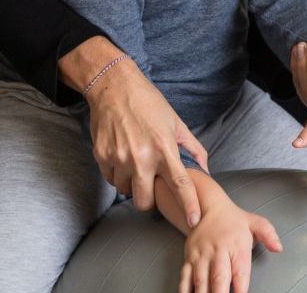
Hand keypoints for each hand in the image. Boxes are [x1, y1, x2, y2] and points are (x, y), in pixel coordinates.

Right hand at [84, 56, 208, 226]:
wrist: (113, 86)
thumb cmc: (148, 103)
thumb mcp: (176, 122)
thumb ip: (192, 148)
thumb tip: (204, 169)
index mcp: (164, 148)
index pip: (180, 185)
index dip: (188, 206)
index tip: (193, 220)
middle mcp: (141, 157)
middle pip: (145, 201)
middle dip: (149, 200)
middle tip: (151, 186)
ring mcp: (119, 158)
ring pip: (125, 191)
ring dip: (131, 184)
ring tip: (134, 164)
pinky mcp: (101, 155)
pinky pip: (110, 178)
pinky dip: (116, 174)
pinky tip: (121, 157)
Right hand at [179, 200, 281, 292]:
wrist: (209, 207)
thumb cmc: (234, 221)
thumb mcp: (256, 223)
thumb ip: (269, 235)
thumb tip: (278, 248)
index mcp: (236, 246)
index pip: (240, 272)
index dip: (240, 288)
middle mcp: (218, 251)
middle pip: (219, 279)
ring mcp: (201, 255)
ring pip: (201, 280)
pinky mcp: (189, 257)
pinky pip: (185, 276)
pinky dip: (185, 290)